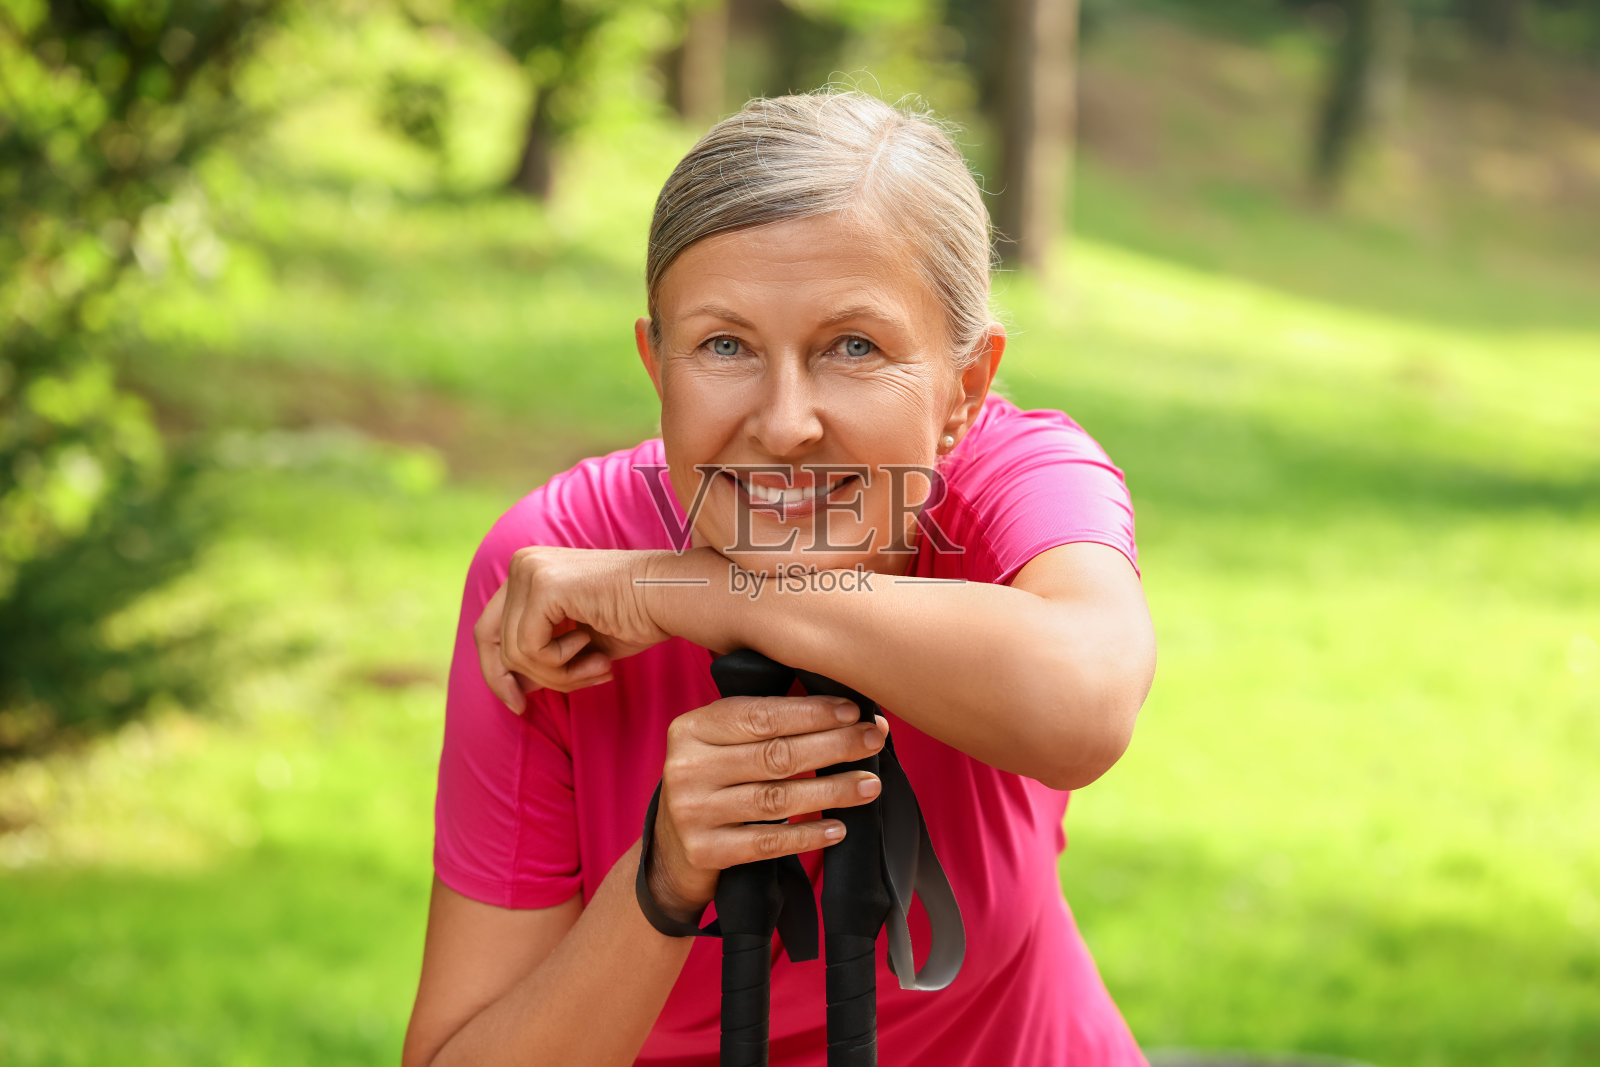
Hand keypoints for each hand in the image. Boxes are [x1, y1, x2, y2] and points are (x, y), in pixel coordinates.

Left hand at [476, 546, 671, 707]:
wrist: (671, 599)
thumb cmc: (636, 617)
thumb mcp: (576, 643)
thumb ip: (540, 656)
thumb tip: (512, 686)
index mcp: (528, 571)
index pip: (488, 629)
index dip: (497, 673)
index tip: (518, 706)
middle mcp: (522, 564)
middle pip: (494, 642)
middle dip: (536, 677)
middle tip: (577, 685)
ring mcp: (530, 571)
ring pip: (514, 652)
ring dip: (558, 674)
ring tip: (598, 667)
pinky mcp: (544, 585)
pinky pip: (530, 649)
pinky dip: (562, 664)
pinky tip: (594, 650)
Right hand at [645, 693, 888, 922]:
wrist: (669, 852)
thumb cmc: (712, 783)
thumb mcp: (720, 745)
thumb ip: (763, 723)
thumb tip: (842, 709)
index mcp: (691, 729)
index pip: (761, 715)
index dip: (812, 712)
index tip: (854, 710)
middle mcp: (687, 767)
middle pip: (775, 754)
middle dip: (833, 745)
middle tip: (874, 740)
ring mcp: (693, 812)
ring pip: (777, 798)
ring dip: (831, 790)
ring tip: (869, 784)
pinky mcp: (705, 851)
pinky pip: (768, 843)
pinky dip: (808, 835)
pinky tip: (839, 828)